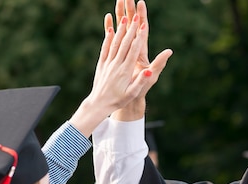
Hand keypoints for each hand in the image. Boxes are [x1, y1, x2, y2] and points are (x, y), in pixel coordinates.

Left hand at [69, 0, 171, 135]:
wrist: (99, 104)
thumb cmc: (118, 101)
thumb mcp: (132, 93)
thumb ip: (141, 81)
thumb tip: (148, 72)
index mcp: (125, 70)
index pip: (134, 50)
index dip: (139, 36)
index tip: (143, 25)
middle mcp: (116, 64)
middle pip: (125, 43)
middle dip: (131, 29)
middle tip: (135, 16)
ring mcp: (108, 63)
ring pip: (115, 43)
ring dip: (120, 30)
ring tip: (124, 18)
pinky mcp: (101, 64)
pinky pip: (105, 48)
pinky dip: (108, 38)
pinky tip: (110, 29)